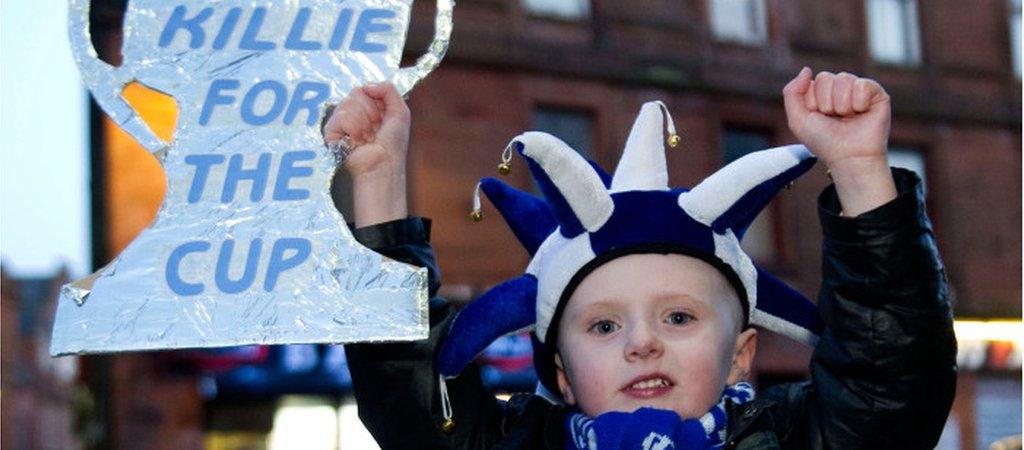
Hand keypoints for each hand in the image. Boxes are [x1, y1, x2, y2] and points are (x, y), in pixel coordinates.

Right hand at [324, 82, 410, 177]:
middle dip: (371, 112)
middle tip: (375, 129)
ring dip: (363, 123)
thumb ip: (388, 89)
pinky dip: (352, 129)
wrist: (384, 164)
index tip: (382, 118)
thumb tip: (366, 85)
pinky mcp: (331, 133)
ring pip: (347, 103)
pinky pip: (339, 117)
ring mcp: (341, 122)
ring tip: (367, 138)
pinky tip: (356, 141)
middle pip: (355, 92)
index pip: (365, 88)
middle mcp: (354, 112)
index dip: (376, 101)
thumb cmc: (393, 144)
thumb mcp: (400, 111)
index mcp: (368, 106)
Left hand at [783, 68, 896, 215]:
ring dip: (841, 105)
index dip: (813, 102)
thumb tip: (806, 69)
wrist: (849, 157)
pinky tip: (861, 113)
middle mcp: (840, 90)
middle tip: (835, 119)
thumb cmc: (824, 141)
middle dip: (826, 103)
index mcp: (822, 94)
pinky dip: (859, 103)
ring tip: (848, 118)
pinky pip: (863, 84)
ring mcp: (858, 90)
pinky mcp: (877, 94)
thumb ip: (792, 92)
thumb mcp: (798, 120)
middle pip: (826, 78)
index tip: (820, 118)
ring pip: (844, 79)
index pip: (812, 81)